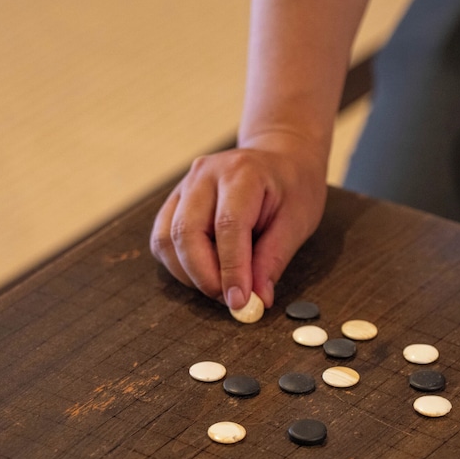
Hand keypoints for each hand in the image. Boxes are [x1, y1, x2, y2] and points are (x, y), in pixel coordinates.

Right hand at [149, 137, 326, 309]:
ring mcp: (184, 186)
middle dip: (205, 277)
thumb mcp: (297, 221)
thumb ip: (273, 260)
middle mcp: (204, 175)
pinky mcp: (174, 202)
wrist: (278, 157)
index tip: (240, 301)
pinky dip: (180, 265)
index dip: (232, 270)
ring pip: (167, 240)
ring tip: (221, 285)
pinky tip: (206, 270)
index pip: (228, 226)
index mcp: (241, 172)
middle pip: (187, 233)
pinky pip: (163, 240)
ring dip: (189, 274)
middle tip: (229, 300)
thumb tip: (257, 299)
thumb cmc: (292, 186)